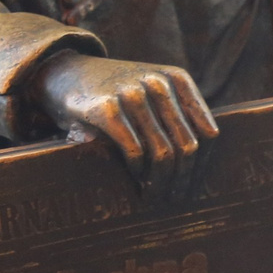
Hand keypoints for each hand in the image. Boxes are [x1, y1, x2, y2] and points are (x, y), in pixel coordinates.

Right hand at [33, 51, 217, 195]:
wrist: (65, 72)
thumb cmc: (115, 94)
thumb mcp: (151, 93)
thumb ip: (176, 117)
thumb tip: (199, 170)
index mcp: (177, 78)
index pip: (208, 132)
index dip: (202, 165)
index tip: (193, 187)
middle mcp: (158, 82)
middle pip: (188, 146)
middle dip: (182, 179)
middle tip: (174, 200)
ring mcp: (133, 94)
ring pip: (164, 153)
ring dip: (160, 182)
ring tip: (155, 197)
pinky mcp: (107, 108)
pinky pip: (135, 151)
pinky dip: (137, 171)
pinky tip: (134, 178)